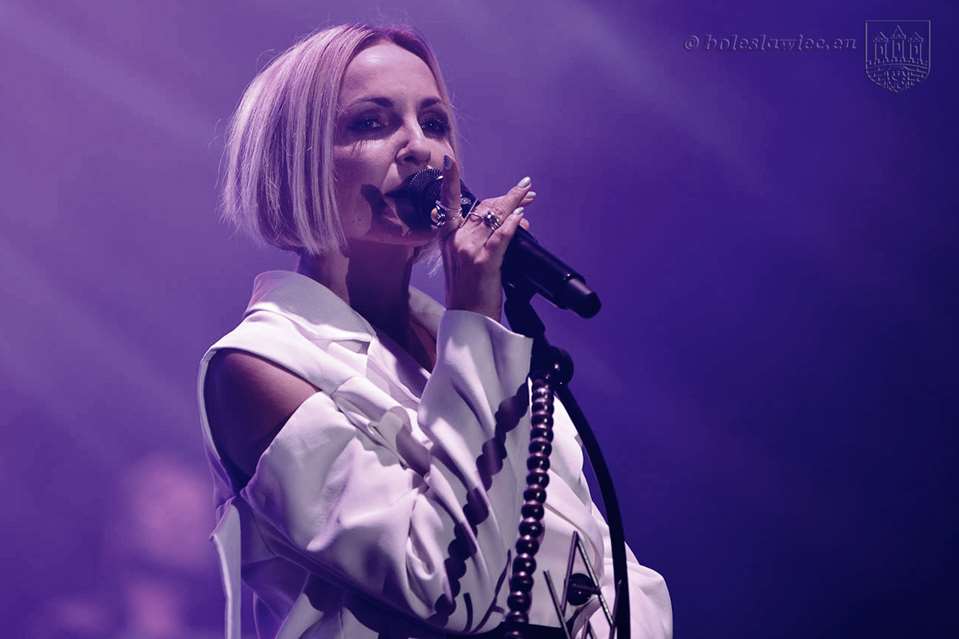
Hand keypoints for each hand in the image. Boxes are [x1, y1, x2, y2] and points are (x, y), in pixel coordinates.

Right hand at [438, 155, 535, 322]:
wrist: (467, 319)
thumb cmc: (468, 293)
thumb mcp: (465, 261)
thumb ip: (478, 239)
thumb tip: (504, 223)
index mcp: (447, 239)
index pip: (448, 203)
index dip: (449, 182)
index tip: (450, 162)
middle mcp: (455, 240)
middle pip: (482, 208)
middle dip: (506, 198)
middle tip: (525, 193)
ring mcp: (468, 250)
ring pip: (493, 217)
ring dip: (514, 203)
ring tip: (529, 196)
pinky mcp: (484, 262)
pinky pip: (501, 236)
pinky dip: (512, 223)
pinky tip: (521, 215)